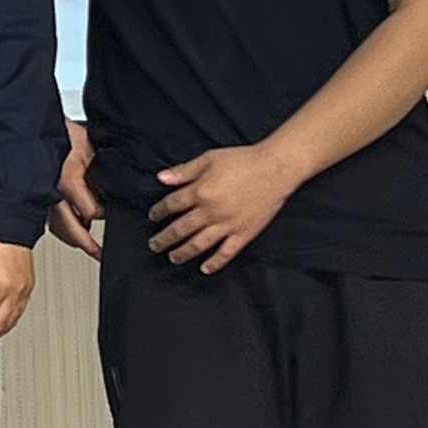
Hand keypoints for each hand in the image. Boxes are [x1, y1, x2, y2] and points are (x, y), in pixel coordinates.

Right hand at [46, 122, 102, 258]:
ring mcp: (42, 196)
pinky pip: (49, 217)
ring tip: (87, 245)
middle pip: (71, 231)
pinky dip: (61, 225)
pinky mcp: (36, 195)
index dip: (103, 214)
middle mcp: (52, 194)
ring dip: (72, 237)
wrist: (33, 125)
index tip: (113, 213)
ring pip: (58, 228)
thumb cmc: (59, 132)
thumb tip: (111, 190)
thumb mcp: (89, 148)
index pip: (91, 212)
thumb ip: (100, 171)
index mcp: (68, 182)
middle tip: (99, 253)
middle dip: (87, 245)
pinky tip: (69, 225)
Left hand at [146, 139, 300, 270]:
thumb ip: (183, 171)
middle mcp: (211, 211)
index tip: (153, 217)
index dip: (159, 211)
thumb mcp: (208, 159)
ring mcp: (227, 225)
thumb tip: (161, 178)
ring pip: (199, 244)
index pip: (172, 205)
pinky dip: (214, 263)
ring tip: (172, 258)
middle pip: (180, 229)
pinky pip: (226, 252)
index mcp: (200, 192)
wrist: (275, 169)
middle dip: (164, 238)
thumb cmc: (242, 160)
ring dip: (182, 253)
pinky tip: (204, 268)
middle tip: (154, 245)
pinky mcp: (244, 233)